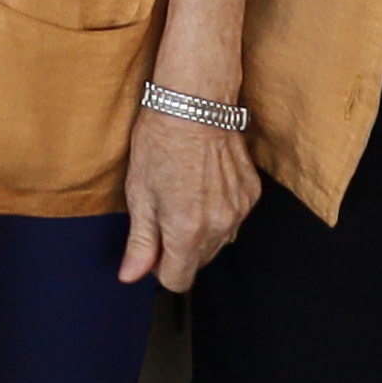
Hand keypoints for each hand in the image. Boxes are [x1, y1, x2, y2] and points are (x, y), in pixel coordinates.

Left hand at [119, 102, 259, 292]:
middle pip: (198, 262)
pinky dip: (218, 211)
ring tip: (183, 194)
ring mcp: (239, 210)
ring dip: (200, 231)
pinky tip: (204, 185)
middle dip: (179, 249)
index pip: (177, 280)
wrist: (195, 102)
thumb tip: (130, 276)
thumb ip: (140, 242)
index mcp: (187, 231)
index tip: (152, 245)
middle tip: (163, 212)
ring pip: (217, 242)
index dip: (159, 267)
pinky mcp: (251, 193)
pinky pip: (233, 218)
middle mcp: (219, 226)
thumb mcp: (139, 194)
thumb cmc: (160, 142)